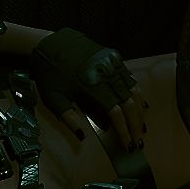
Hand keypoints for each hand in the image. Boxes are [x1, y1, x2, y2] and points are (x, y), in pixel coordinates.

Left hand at [29, 28, 147, 150]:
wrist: (47, 44)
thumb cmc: (48, 74)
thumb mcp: (52, 99)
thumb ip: (68, 119)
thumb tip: (83, 137)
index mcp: (91, 86)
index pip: (115, 112)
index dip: (124, 129)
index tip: (128, 145)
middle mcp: (106, 74)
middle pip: (128, 103)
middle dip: (135, 124)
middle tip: (138, 142)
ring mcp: (111, 63)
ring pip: (132, 89)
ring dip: (139, 110)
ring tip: (142, 127)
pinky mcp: (112, 56)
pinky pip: (129, 76)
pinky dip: (137, 92)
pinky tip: (140, 104)